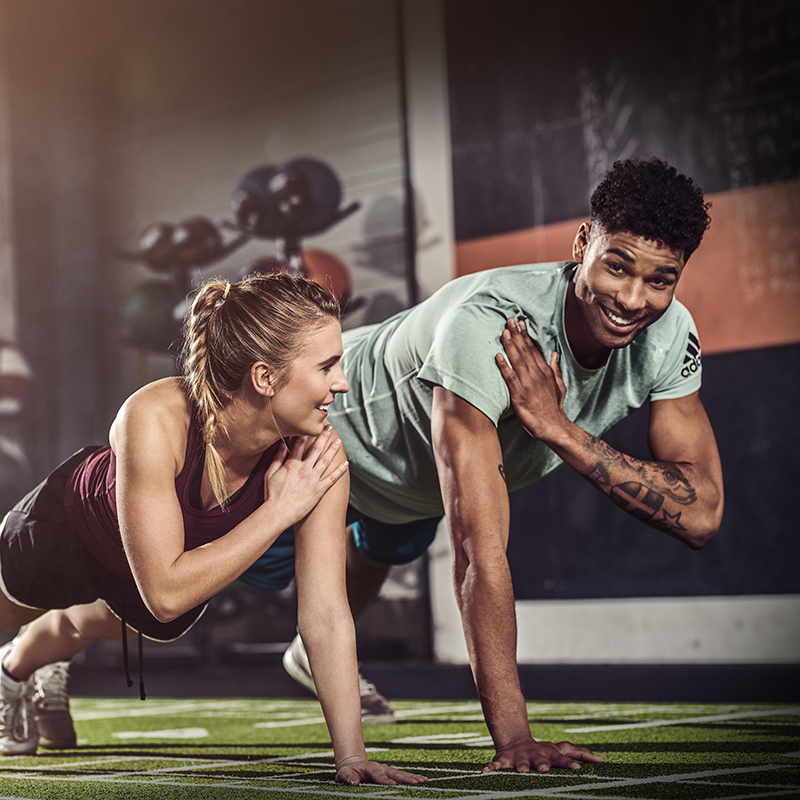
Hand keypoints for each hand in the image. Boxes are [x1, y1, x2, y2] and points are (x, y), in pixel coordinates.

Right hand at [263, 426, 348, 526]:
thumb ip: (277, 458)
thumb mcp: (270, 474)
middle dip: (323, 437)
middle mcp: (304, 469)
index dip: (304, 434)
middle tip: (329, 428)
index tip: (309, 426)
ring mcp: (313, 480)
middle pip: (316, 449)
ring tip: (338, 441)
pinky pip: (332, 478)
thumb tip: (281, 445)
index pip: (299, 444)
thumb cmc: (272, 495)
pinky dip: (340, 471)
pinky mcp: (319, 490)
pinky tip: (346, 464)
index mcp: (292, 464)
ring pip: (326, 460)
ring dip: (333, 449)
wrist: (278, 513)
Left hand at [335, 757, 426, 785]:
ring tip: (423, 780)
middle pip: (395, 773)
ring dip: (412, 777)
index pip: (379, 775)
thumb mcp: (344, 774)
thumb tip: (354, 782)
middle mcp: (382, 767)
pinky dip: (412, 777)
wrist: (353, 764)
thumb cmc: (348, 772)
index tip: (393, 785)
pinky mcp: (390, 773)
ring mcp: (387, 770)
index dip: (385, 780)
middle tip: (416, 782)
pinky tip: (422, 779)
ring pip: (401, 774)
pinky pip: (402, 775)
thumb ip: (348, 777)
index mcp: (371, 768)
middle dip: (405, 778)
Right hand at [483, 736, 603, 772]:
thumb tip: (603, 760)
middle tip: (545, 769)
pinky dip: (491, 767)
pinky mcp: (504, 759)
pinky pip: (496, 764)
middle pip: (540, 759)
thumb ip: (580, 754)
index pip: (562, 758)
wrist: (516, 741)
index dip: (569, 764)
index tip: (578, 770)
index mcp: (550, 754)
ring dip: (521, 766)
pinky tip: (486, 772)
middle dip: (542, 764)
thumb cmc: (545, 752)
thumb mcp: (560, 750)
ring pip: (520, 762)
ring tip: (522, 771)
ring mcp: (519, 757)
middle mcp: (535, 755)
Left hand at [495, 318, 567, 440]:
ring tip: (504, 331)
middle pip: (524, 350)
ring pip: (517, 360)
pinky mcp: (519, 394)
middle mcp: (536, 374)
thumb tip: (554, 353)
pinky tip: (498, 356)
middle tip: (509, 319)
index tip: (520, 322)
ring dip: (510, 345)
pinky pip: (510, 378)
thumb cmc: (553, 406)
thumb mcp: (558, 384)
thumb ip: (554, 368)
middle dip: (516, 334)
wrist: (553, 425)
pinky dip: (504, 366)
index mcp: (544, 371)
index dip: (525, 335)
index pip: (533, 349)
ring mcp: (528, 383)